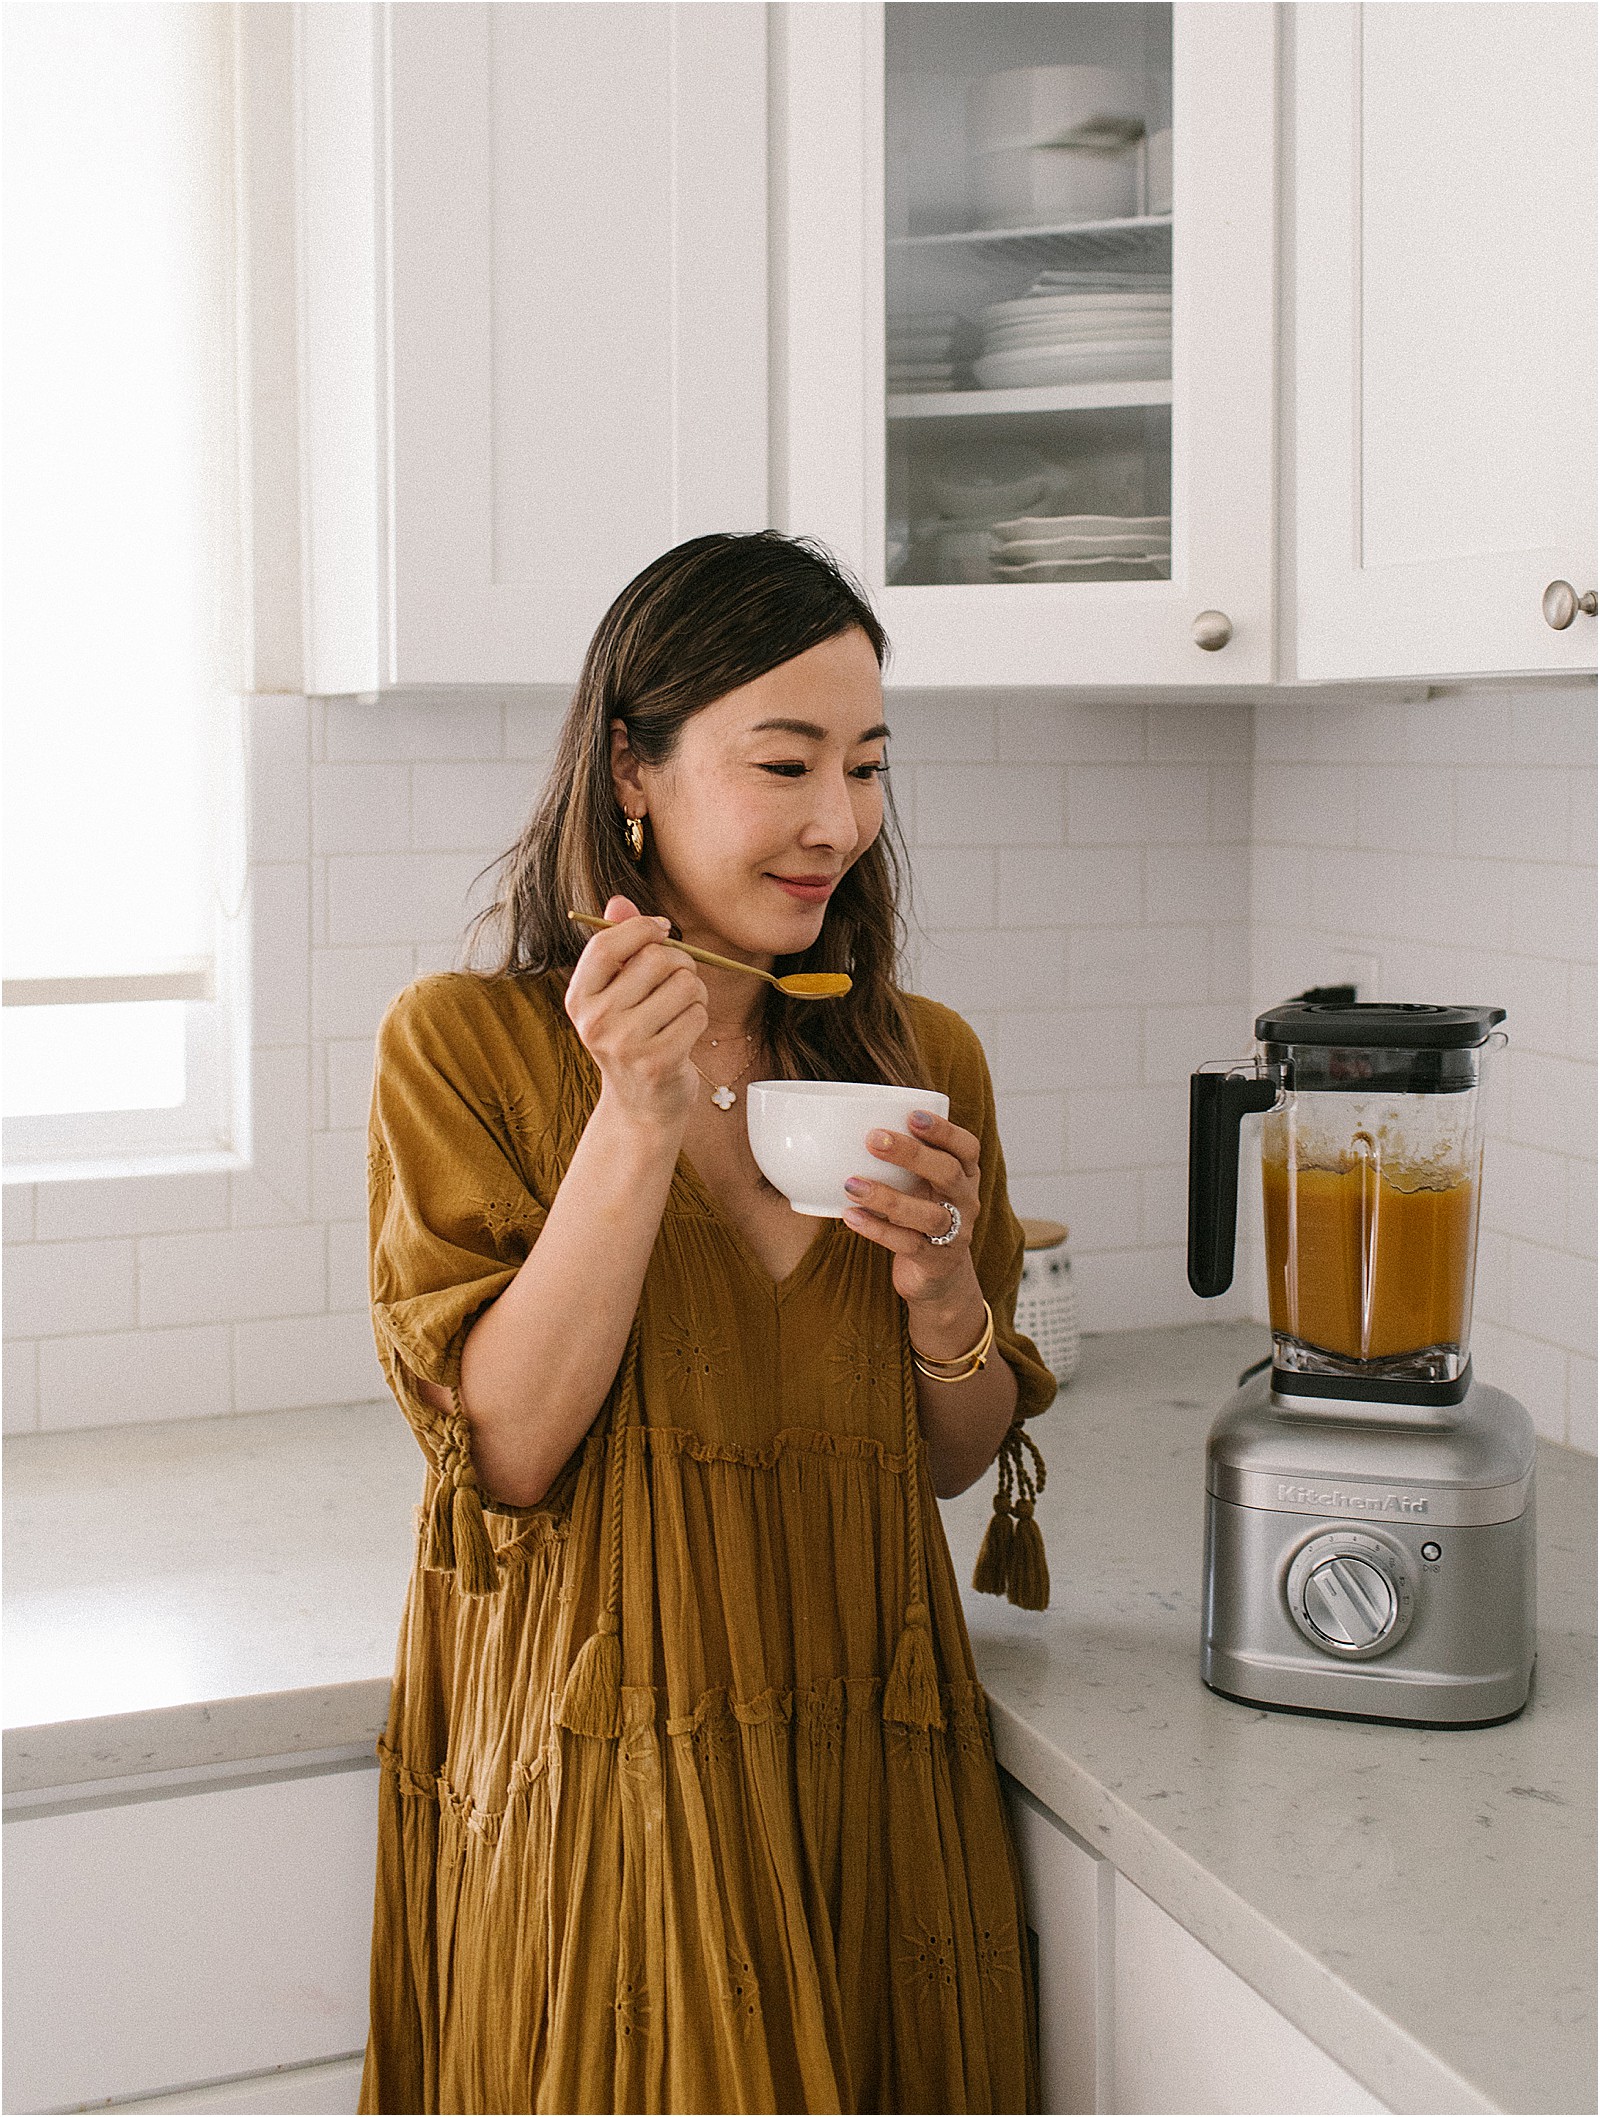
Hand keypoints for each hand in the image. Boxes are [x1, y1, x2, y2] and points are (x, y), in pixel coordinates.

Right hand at [563, 894, 707, 1129]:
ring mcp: (625, 1045)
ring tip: (683, 1009)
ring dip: (696, 992)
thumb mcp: (616, 993)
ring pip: (685, 984)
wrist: (641, 1105)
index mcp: (579, 999)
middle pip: (657, 959)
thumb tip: (619, 901)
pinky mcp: (658, 1062)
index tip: (661, 930)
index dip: (642, 928)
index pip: (608, 944)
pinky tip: (686, 1033)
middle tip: (679, 981)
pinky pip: (698, 1014)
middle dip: (680, 963)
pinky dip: (700, 1018)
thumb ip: (618, 945)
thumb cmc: (632, 1037)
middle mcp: (595, 1021)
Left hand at [840, 1108, 981, 1309]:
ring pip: (928, 1215)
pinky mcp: (936, 1261)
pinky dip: (877, 1230)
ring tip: (851, 1184)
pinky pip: (908, 1245)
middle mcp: (966, 1201)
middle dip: (911, 1154)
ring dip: (888, 1197)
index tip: (911, 1115)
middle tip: (872, 1139)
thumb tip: (842, 1125)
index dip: (944, 1130)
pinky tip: (850, 1216)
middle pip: (948, 1173)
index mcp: (965, 1175)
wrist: (937, 1275)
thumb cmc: (920, 1213)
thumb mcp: (920, 1184)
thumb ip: (900, 1158)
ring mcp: (955, 1233)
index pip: (967, 1147)